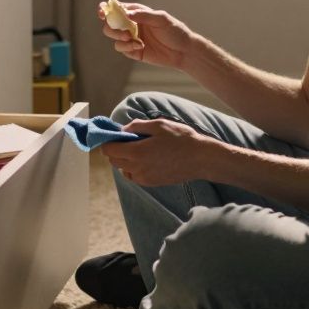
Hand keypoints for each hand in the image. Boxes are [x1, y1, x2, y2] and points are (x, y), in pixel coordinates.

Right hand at [96, 0, 193, 68]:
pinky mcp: (133, 51)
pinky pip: (121, 48)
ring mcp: (131, 38)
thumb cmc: (174, 31)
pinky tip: (140, 46)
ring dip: (119, 37)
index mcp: (137, 13)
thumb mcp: (161, 19)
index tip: (102, 12)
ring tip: (131, 38)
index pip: (117, 9)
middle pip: (110, 23)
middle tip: (123, 30)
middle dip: (111, 26)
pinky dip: (127, 47)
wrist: (183, 51)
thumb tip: (126, 13)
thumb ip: (143, 15)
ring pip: (113, 36)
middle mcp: (131, 24)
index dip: (106, 9)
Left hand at [103, 118, 220, 186]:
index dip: (108, 141)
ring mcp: (144, 178)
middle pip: (113, 160)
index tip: (114, 135)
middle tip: (127, 139)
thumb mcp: (159, 125)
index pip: (109, 150)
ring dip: (125, 159)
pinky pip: (134, 175)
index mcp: (137, 152)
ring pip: (123, 169)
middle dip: (115, 149)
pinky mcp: (151, 183)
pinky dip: (134, 167)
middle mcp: (137, 168)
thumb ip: (137, 126)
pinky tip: (147, 158)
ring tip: (140, 148)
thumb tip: (123, 130)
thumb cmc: (181, 139)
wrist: (200, 159)